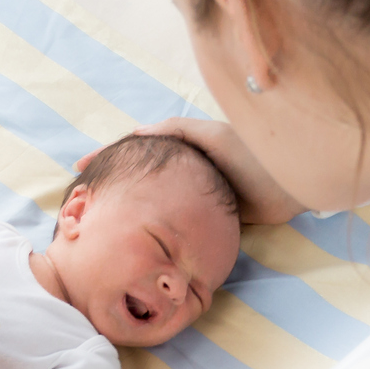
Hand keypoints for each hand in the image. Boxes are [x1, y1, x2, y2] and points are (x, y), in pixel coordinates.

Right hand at [78, 119, 301, 225]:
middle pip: (140, 178)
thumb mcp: (209, 135)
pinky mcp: (210, 220)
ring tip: (98, 218)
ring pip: (153, 203)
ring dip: (127, 209)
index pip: (136, 150)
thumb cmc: (251, 151)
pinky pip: (173, 224)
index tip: (79, 167)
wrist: (290, 182)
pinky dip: (154, 229)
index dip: (107, 157)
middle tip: (82, 199)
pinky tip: (135, 237)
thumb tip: (135, 133)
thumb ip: (175, 131)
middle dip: (111, 185)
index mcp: (184, 148)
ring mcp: (196, 197)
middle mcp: (186, 172)